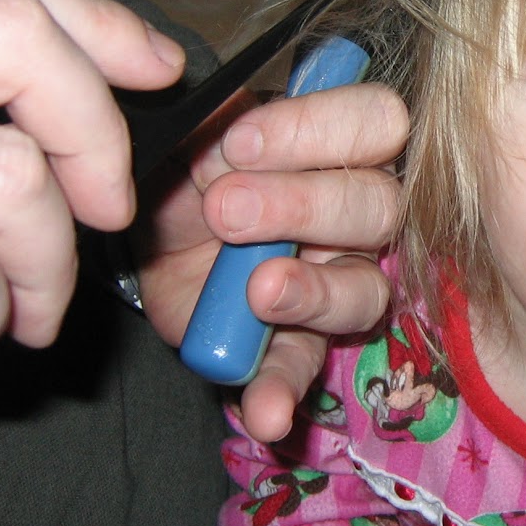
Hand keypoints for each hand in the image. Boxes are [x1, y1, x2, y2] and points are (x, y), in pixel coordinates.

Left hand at [136, 81, 406, 441]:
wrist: (146, 246)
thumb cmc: (188, 176)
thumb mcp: (192, 138)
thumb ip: (216, 123)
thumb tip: (229, 112)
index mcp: (341, 144)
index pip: (378, 121)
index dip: (319, 129)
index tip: (239, 143)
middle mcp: (360, 211)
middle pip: (378, 204)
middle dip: (302, 204)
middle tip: (225, 211)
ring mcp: (340, 282)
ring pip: (365, 289)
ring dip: (312, 291)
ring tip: (256, 291)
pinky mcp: (298, 344)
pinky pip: (306, 368)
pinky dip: (282, 390)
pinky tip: (265, 413)